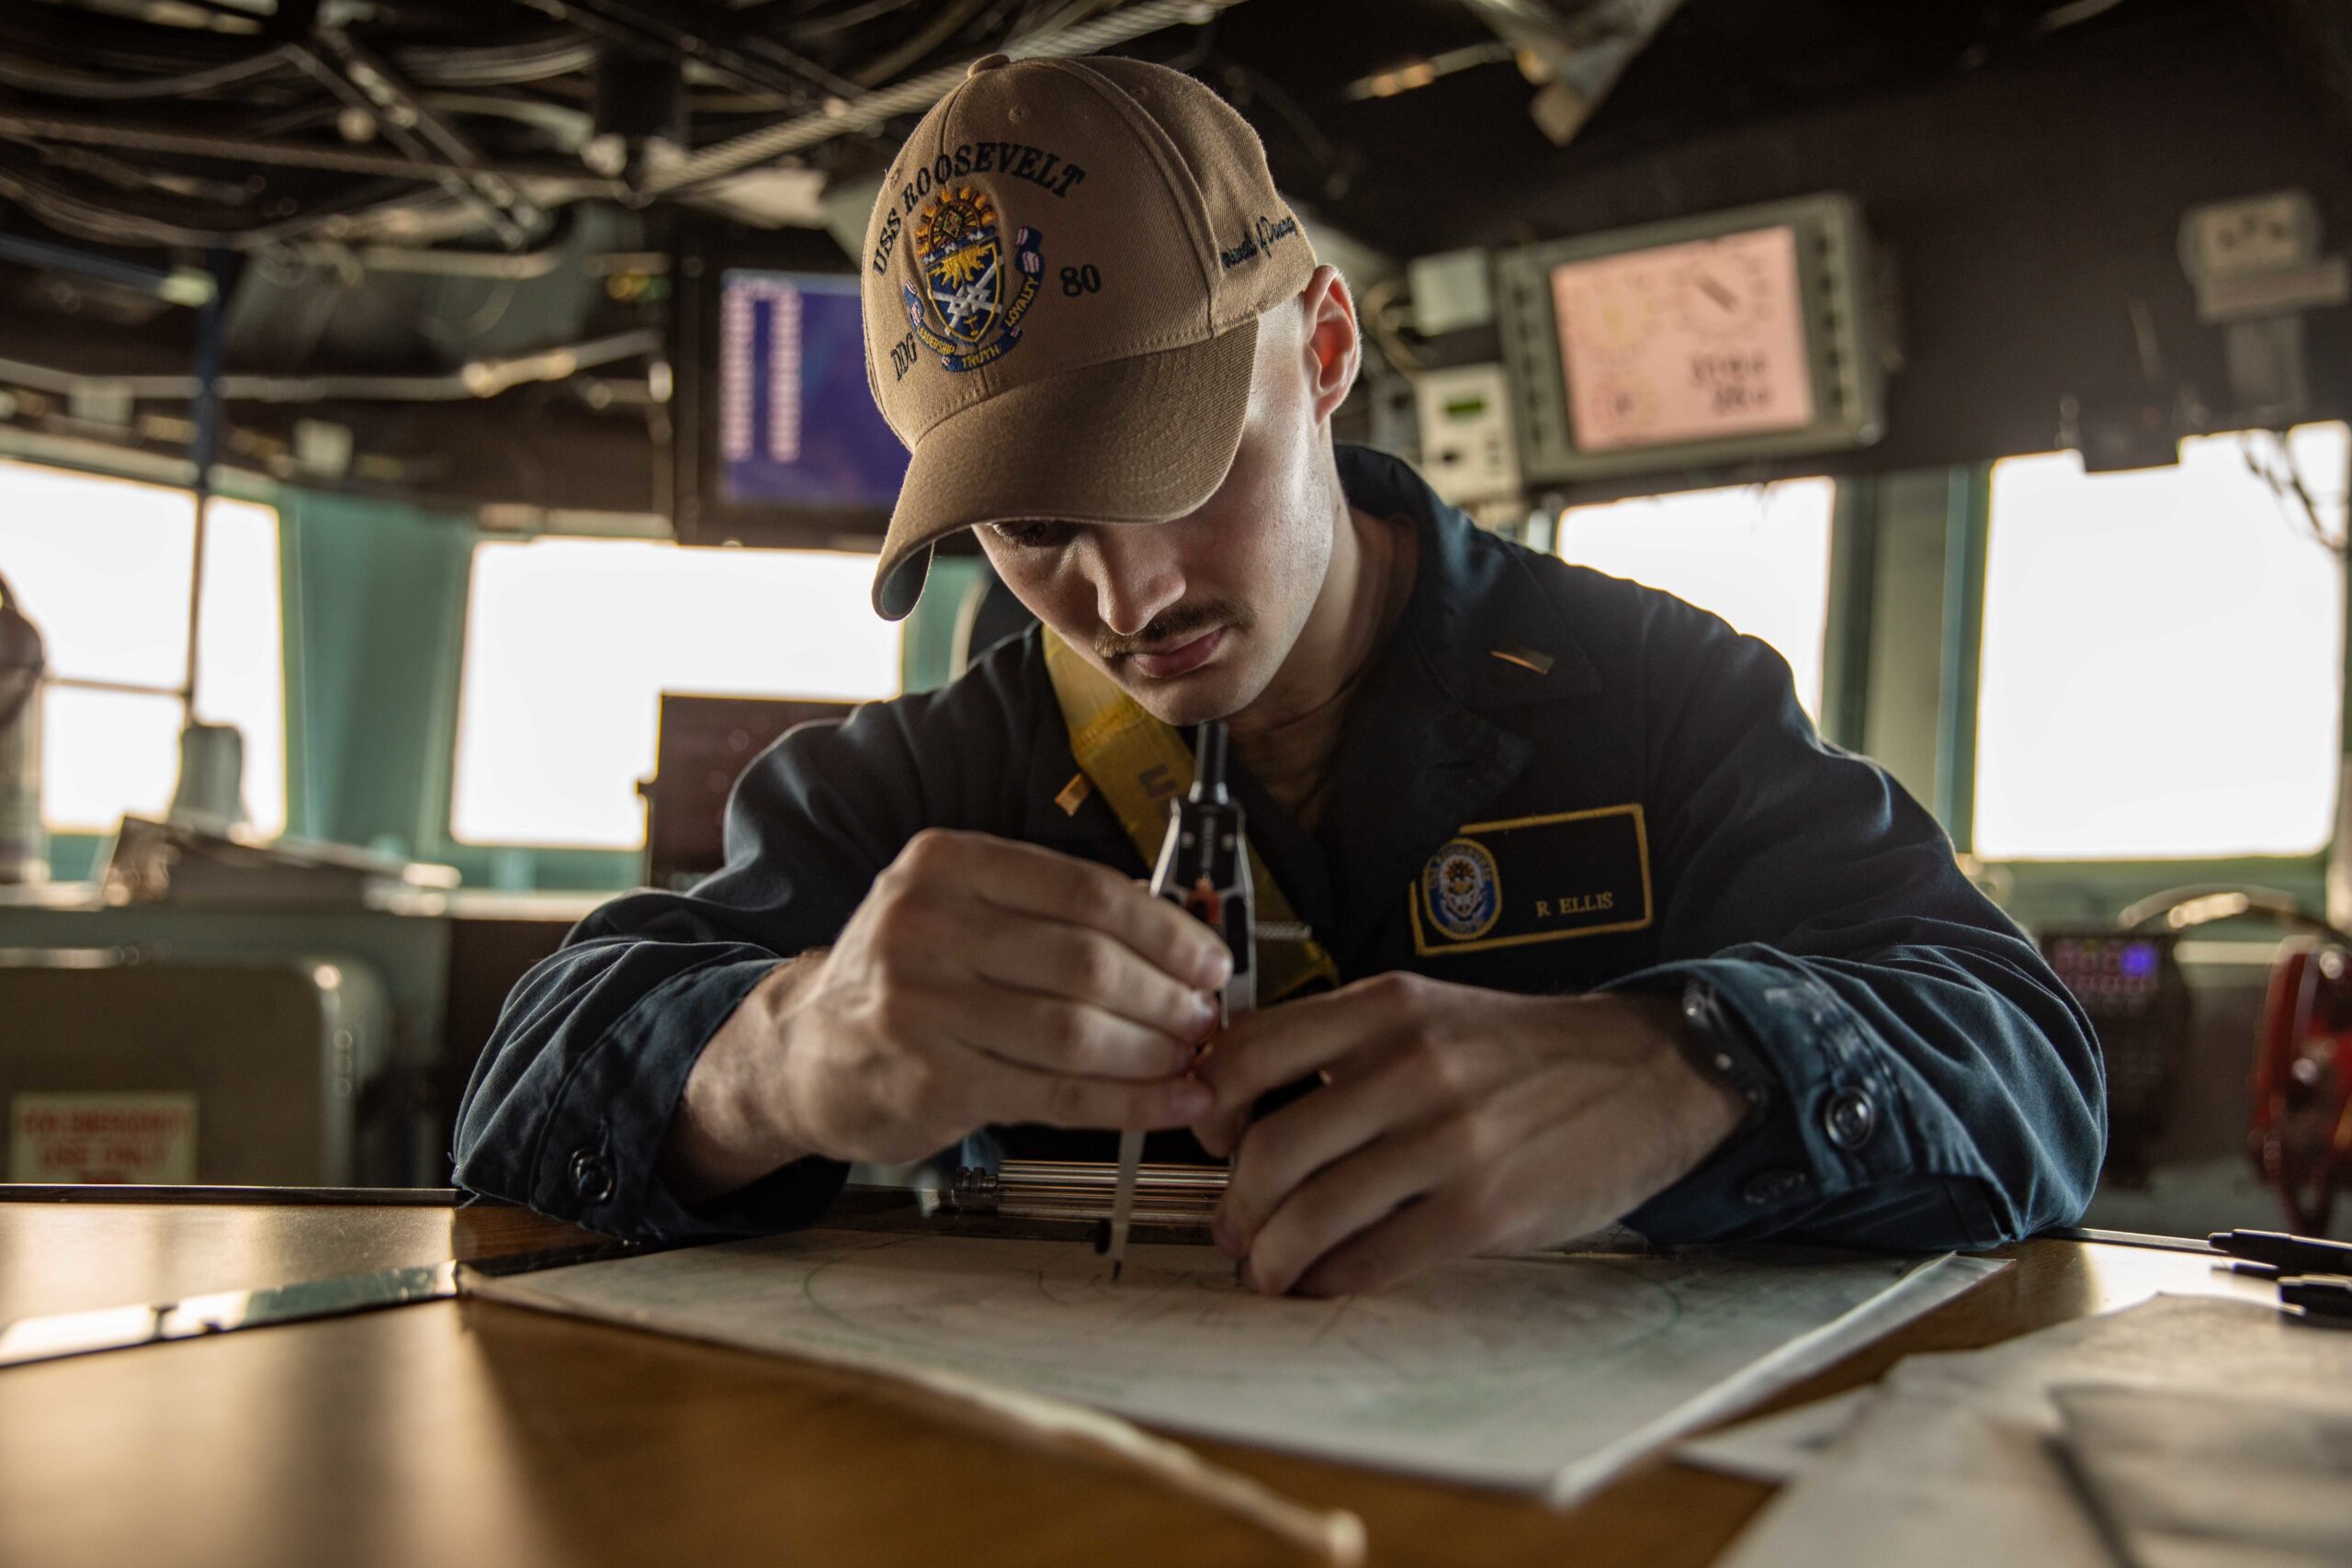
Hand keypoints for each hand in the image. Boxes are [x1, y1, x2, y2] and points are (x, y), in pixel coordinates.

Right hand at [666, 829, 1230, 1191]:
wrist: (804, 1053)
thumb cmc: (905, 979)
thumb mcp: (956, 911)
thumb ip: (1048, 913)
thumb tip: (1177, 934)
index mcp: (946, 864)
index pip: (1084, 890)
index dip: (1163, 929)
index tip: (1207, 956)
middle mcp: (925, 925)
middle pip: (1086, 961)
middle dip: (1166, 994)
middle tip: (1205, 1015)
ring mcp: (921, 1005)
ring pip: (1076, 1031)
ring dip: (1153, 1051)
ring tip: (1191, 1058)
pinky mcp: (930, 1080)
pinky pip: (1055, 1094)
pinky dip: (1127, 1103)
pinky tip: (1169, 1104)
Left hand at [1192, 972, 1747, 1296]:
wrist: (1645, 1073)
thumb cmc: (1522, 1050)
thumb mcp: (1428, 1010)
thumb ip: (1340, 1042)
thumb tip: (1239, 1098)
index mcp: (1386, 1008)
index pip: (1248, 1054)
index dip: (1208, 1109)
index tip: (1209, 1140)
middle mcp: (1410, 1066)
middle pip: (1270, 1149)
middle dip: (1233, 1205)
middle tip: (1230, 1228)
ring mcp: (1449, 1141)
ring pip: (1313, 1215)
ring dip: (1270, 1258)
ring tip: (1265, 1270)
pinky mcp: (1483, 1209)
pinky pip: (1374, 1259)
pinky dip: (1331, 1281)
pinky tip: (1324, 1282)